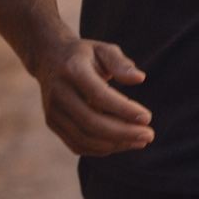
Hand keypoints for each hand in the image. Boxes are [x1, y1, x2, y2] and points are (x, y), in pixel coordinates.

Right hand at [34, 37, 154, 156]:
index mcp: (72, 70)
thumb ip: (120, 63)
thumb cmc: (84, 54)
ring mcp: (53, 111)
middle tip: (149, 135)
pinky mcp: (52, 124)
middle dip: (123, 133)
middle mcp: (59, 93)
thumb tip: (139, 78)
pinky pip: (77, 145)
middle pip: (91, 122)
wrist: (49, 59)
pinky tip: (122, 144)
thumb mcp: (103, 49)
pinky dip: (101, 149)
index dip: (124, 109)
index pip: (99, 96)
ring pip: (84, 138)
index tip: (148, 118)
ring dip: (115, 144)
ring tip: (140, 141)